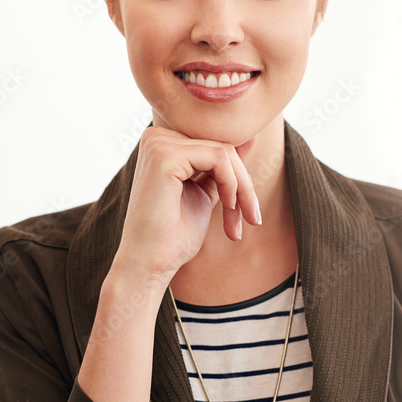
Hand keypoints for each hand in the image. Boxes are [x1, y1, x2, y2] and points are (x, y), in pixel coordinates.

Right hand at [112, 127, 261, 286]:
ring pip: (224, 152)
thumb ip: (222, 167)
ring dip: (242, 187)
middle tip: (253, 218)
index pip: (215, 145)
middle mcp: (156, 137)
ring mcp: (158, 144)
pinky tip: (228, 208)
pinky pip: (219, 158)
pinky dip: (232, 184)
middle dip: (243, 184)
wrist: (149, 264)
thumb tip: (251, 137)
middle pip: (221, 145)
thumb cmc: (172, 237)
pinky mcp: (165, 155)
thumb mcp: (204, 193)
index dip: (237, 178)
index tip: (248, 212)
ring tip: (239, 220)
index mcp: (161, 143)